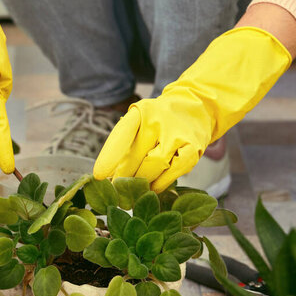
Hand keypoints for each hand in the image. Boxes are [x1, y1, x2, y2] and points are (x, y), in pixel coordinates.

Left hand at [94, 27, 291, 191]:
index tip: (99, 176)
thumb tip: (108, 179)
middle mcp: (158, 120)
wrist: (196, 106)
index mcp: (140, 112)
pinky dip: (161, 183)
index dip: (110, 156)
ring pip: (153, 166)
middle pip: (135, 156)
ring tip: (135, 189)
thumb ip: (124, 147)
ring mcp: (177, 133)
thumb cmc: (157, 122)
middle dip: (124, 177)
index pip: (122, 133)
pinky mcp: (193, 148)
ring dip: (141, 181)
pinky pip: (173, 172)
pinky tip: (153, 187)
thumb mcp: (139, 124)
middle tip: (117, 190)